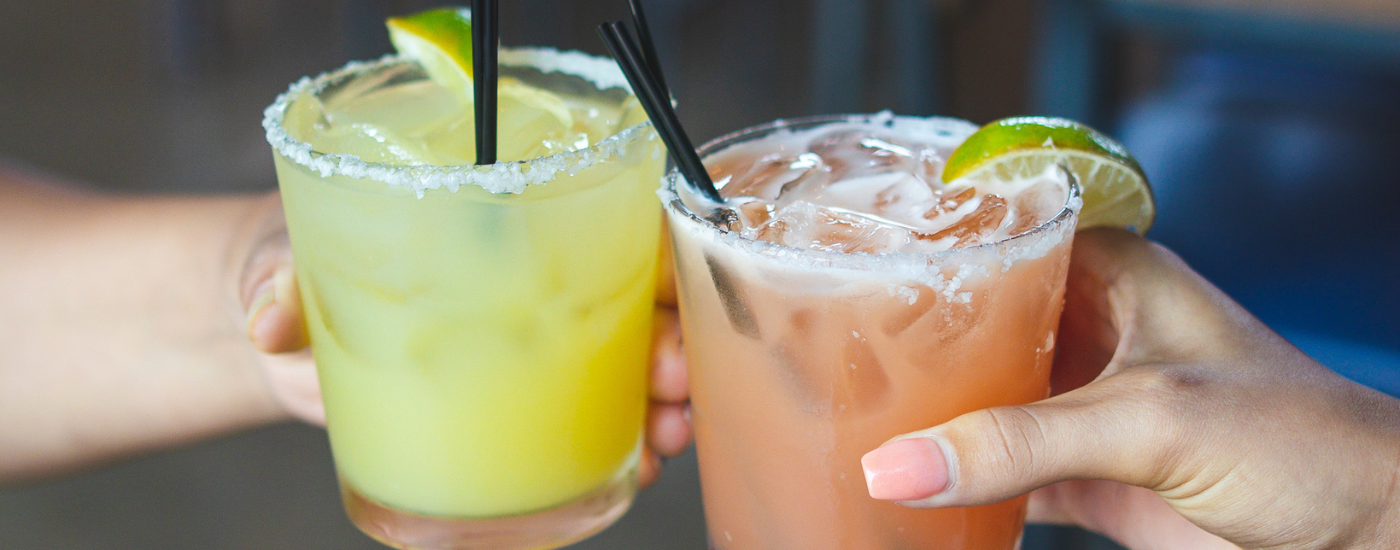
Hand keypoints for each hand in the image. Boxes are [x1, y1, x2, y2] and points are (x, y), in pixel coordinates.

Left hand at [236, 192, 692, 485]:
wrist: (292, 334)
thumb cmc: (307, 268)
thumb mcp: (295, 260)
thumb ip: (285, 283)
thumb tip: (271, 322)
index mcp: (508, 223)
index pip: (611, 224)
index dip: (657, 261)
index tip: (670, 300)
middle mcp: (536, 282)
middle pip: (636, 301)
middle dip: (672, 340)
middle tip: (673, 382)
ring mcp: (534, 347)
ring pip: (627, 367)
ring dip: (662, 402)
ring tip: (665, 436)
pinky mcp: (517, 405)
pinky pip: (589, 421)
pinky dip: (623, 444)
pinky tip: (636, 464)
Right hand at [860, 229, 1399, 549]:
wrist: (1363, 534)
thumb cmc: (1298, 440)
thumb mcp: (1147, 421)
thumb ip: (1018, 444)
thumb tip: (896, 468)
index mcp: (1109, 274)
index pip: (996, 242)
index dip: (922, 254)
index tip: (845, 271)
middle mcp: (1089, 330)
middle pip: (975, 327)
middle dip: (910, 348)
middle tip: (831, 359)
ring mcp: (1085, 405)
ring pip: (983, 402)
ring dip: (931, 419)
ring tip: (849, 419)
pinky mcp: (1088, 474)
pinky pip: (1003, 474)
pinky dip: (959, 485)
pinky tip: (911, 489)